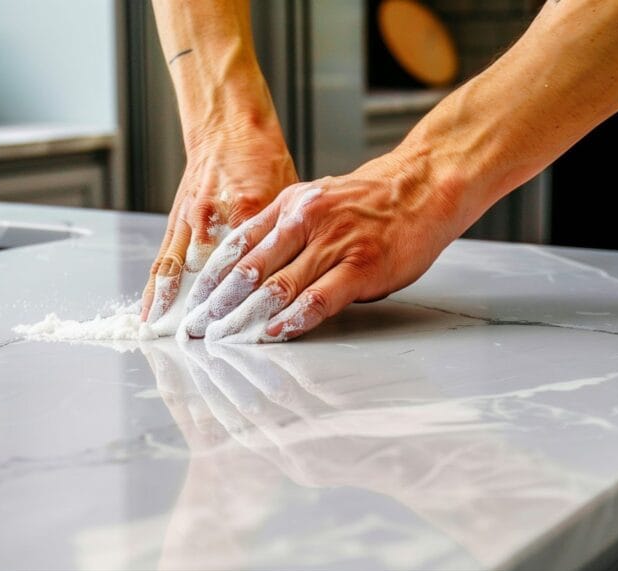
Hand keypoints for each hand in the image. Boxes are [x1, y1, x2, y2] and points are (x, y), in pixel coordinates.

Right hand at [140, 120, 296, 323]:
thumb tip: (301, 272)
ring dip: (174, 307)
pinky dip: (156, 288)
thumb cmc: (262, 161)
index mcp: (247, 207)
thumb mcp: (288, 194)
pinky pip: (163, 260)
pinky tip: (151, 312)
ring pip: (179, 271)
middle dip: (206, 311)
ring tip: (170, 337)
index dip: (249, 299)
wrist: (228, 129)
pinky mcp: (176, 221)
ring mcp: (190, 220)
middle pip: (208, 275)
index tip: (250, 327)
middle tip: (205, 341)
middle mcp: (212, 216)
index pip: (249, 265)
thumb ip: (287, 235)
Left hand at [179, 152, 472, 341]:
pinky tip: (274, 334)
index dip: (211, 278)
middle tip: (197, 329)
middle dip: (218, 304)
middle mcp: (305, 221)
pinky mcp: (361, 266)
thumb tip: (255, 270)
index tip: (193, 303)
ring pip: (278, 285)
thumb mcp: (318, 200)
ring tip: (225, 337)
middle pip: (249, 269)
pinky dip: (293, 319)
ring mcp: (334, 243)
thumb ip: (287, 230)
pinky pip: (319, 298)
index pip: (237, 245)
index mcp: (290, 205)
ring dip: (247, 317)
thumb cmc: (372, 201)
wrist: (424, 186)